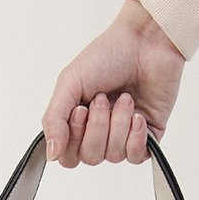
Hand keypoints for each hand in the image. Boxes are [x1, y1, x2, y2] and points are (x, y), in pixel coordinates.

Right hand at [42, 0, 184, 166]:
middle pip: (90, 158)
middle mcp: (99, 133)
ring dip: (118, 124)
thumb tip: (50, 153)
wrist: (146, 41)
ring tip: (126, 98)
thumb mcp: (69, 83)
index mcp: (77, 121)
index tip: (81, 109)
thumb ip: (54, 119)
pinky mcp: (148, 137)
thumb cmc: (108, 55)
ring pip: (114, 156)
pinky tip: (139, 116)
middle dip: (97, 127)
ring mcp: (123, 136)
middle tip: (103, 98)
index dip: (74, 138)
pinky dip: (136, 138)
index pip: (68, 156)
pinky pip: (137, 157)